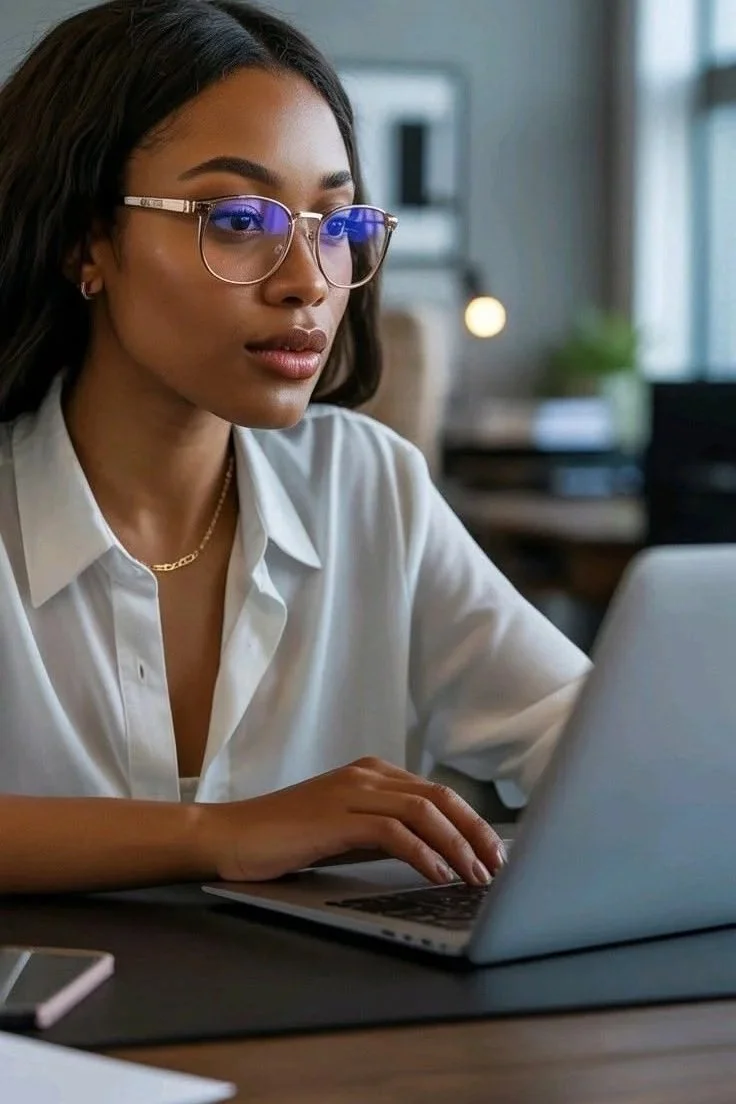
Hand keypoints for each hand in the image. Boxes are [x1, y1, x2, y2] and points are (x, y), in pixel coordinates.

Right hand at [196, 757, 506, 885]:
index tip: (493, 853)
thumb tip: (436, 854)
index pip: (437, 793)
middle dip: (476, 833)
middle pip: (440, 798)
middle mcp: (367, 775)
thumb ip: (386, 832)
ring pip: (423, 812)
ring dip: (457, 846)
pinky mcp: (335, 817)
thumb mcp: (347, 831)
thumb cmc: (286, 838)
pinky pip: (393, 832)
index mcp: (373, 774)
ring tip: (477, 877)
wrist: (229, 835)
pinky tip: (438, 876)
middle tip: (499, 866)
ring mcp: (351, 793)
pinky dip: (423, 854)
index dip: (471, 823)